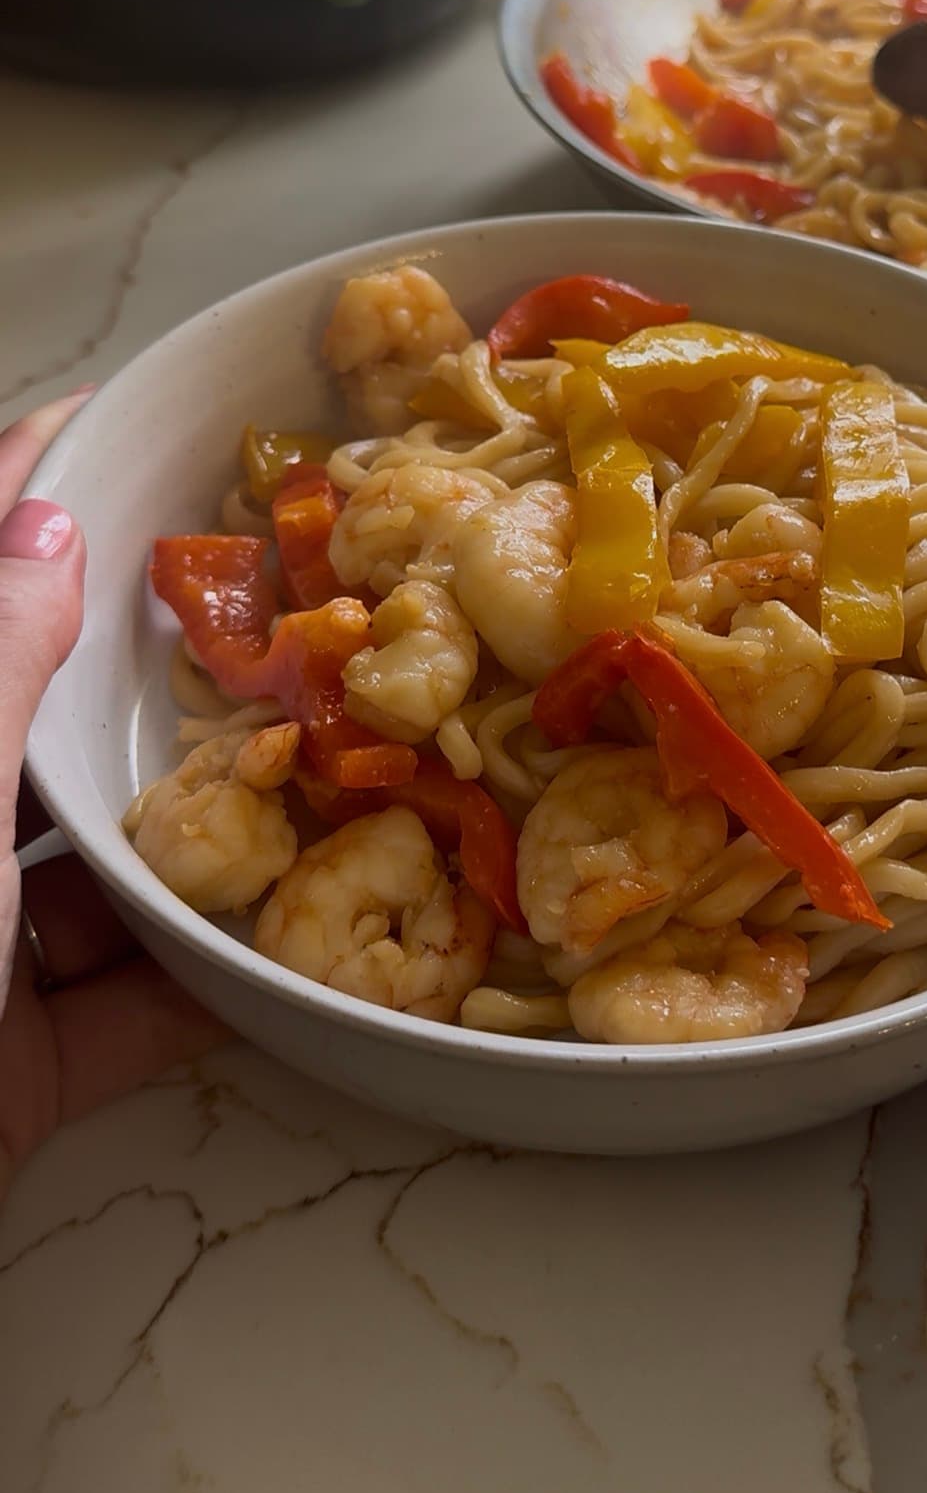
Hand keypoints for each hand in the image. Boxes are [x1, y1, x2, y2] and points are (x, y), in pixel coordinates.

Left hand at [0, 398, 220, 1195]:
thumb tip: (43, 528)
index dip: (32, 490)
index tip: (127, 423)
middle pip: (45, 728)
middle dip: (157, 681)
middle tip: (283, 608)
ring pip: (99, 871)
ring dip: (204, 844)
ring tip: (329, 778)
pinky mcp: (8, 1069)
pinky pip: (127, 1008)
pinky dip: (205, 987)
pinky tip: (299, 950)